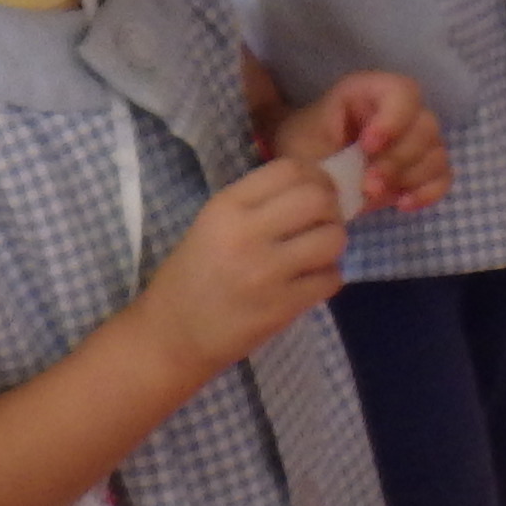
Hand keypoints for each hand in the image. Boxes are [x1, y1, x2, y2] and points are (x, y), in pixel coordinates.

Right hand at [130, 161, 346, 374]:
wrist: (172, 336)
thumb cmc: (191, 277)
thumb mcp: (212, 225)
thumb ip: (256, 204)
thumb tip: (313, 188)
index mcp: (227, 207)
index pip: (289, 169)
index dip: (314, 175)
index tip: (317, 189)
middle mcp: (247, 233)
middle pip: (318, 198)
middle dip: (331, 207)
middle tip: (323, 221)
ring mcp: (266, 272)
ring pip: (332, 239)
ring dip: (333, 243)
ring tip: (318, 253)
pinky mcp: (282, 307)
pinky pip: (331, 279)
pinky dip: (328, 278)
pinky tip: (311, 282)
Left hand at [275, 73, 450, 211]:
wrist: (306, 175)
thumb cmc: (302, 152)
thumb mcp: (303, 148)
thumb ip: (330, 158)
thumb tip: (356, 175)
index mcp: (367, 93)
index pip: (402, 91)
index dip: (393, 119)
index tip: (368, 148)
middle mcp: (397, 110)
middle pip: (425, 125)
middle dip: (398, 159)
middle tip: (368, 185)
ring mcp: (413, 139)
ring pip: (437, 152)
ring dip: (410, 178)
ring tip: (375, 195)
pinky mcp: (421, 167)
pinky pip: (444, 175)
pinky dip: (428, 192)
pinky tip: (402, 204)